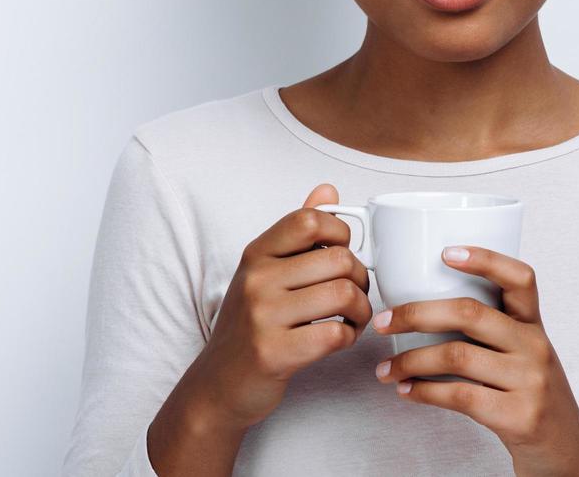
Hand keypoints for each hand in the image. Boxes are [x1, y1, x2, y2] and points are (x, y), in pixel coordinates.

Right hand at [178, 184, 373, 431]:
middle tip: (353, 295)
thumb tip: (328, 190)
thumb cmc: (249, 327)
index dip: (340, 234)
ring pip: (343, 294)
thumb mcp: (264, 273)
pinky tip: (339, 338)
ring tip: (351, 318)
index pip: (309, 219)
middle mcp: (256, 280)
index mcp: (256, 255)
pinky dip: (349, 337)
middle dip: (359, 278)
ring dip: (361, 310)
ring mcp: (263, 316)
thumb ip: (297, 233)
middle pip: (338, 258)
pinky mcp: (275, 353)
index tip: (341, 254)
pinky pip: (335, 333)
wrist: (217, 386)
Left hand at [370, 246, 578, 475]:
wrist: (567, 451)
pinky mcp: (518, 416)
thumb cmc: (535, 399)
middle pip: (471, 313)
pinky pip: (459, 396)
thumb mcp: (526, 357)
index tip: (446, 252)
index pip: (520, 278)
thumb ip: (493, 334)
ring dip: (410, 360)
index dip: (485, 259)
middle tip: (385, 320)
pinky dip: (424, 392)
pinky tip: (408, 390)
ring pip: (457, 356)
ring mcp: (529, 382)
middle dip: (417, 314)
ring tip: (387, 368)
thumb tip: (426, 312)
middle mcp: (535, 348)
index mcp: (534, 327)